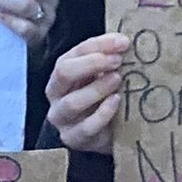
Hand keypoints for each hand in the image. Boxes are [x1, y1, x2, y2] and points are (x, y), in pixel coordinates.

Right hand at [45, 32, 129, 153]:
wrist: (106, 134)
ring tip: (118, 79)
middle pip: (63, 72)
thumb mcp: (103, 76)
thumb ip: (109, 60)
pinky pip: (86, 127)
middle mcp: (56, 94)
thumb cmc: (103, 99)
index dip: (98, 45)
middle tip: (117, 61)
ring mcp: (62, 118)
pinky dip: (102, 113)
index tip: (122, 42)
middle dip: (92, 63)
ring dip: (97, 88)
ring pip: (72, 102)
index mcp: (61, 74)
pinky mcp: (73, 139)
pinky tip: (116, 102)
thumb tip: (124, 42)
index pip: (73, 53)